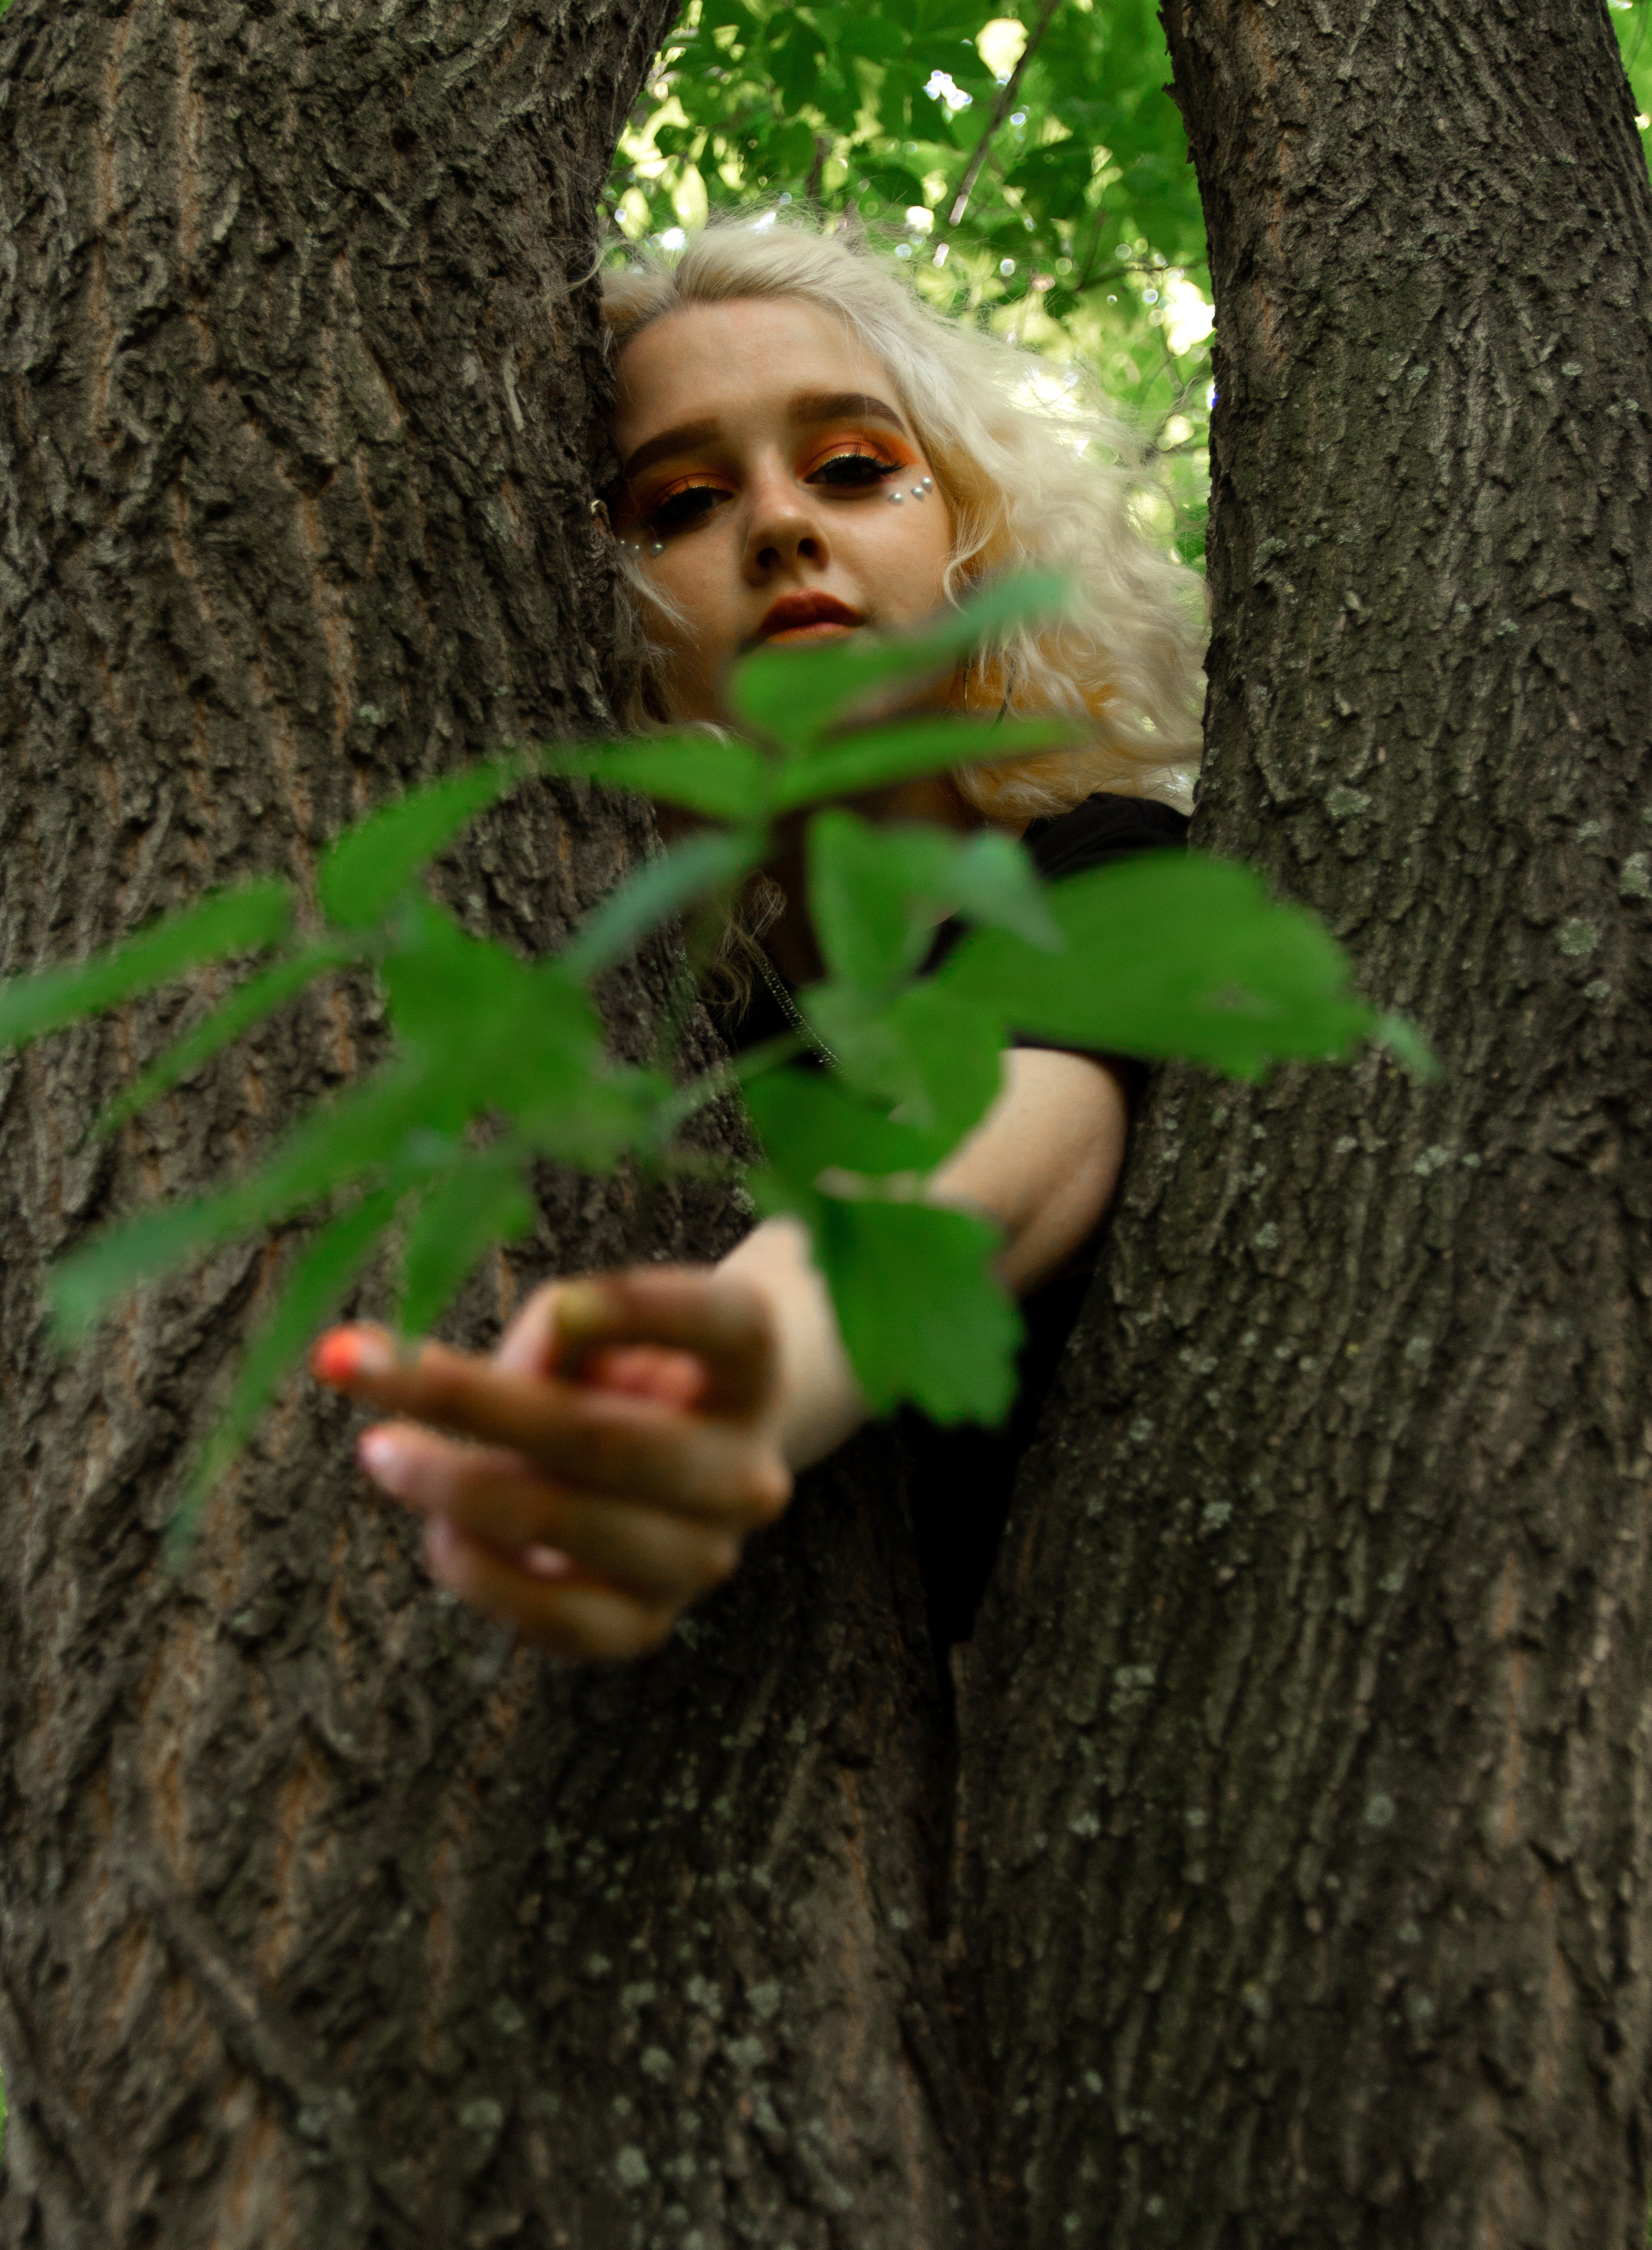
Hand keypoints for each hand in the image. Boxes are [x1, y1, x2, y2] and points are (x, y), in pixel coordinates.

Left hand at [310, 1269, 792, 1660]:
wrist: (669, 1471)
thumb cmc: (618, 1371)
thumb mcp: (599, 1325)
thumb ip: (559, 1329)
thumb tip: (471, 1357)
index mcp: (754, 1371)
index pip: (724, 1323)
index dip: (645, 1308)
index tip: (555, 1295)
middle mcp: (749, 1472)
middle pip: (606, 1438)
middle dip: (475, 1405)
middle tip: (363, 1372)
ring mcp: (705, 1560)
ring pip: (566, 1524)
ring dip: (454, 1486)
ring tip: (385, 1452)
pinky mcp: (648, 1628)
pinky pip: (553, 1616)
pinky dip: (478, 1569)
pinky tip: (438, 1530)